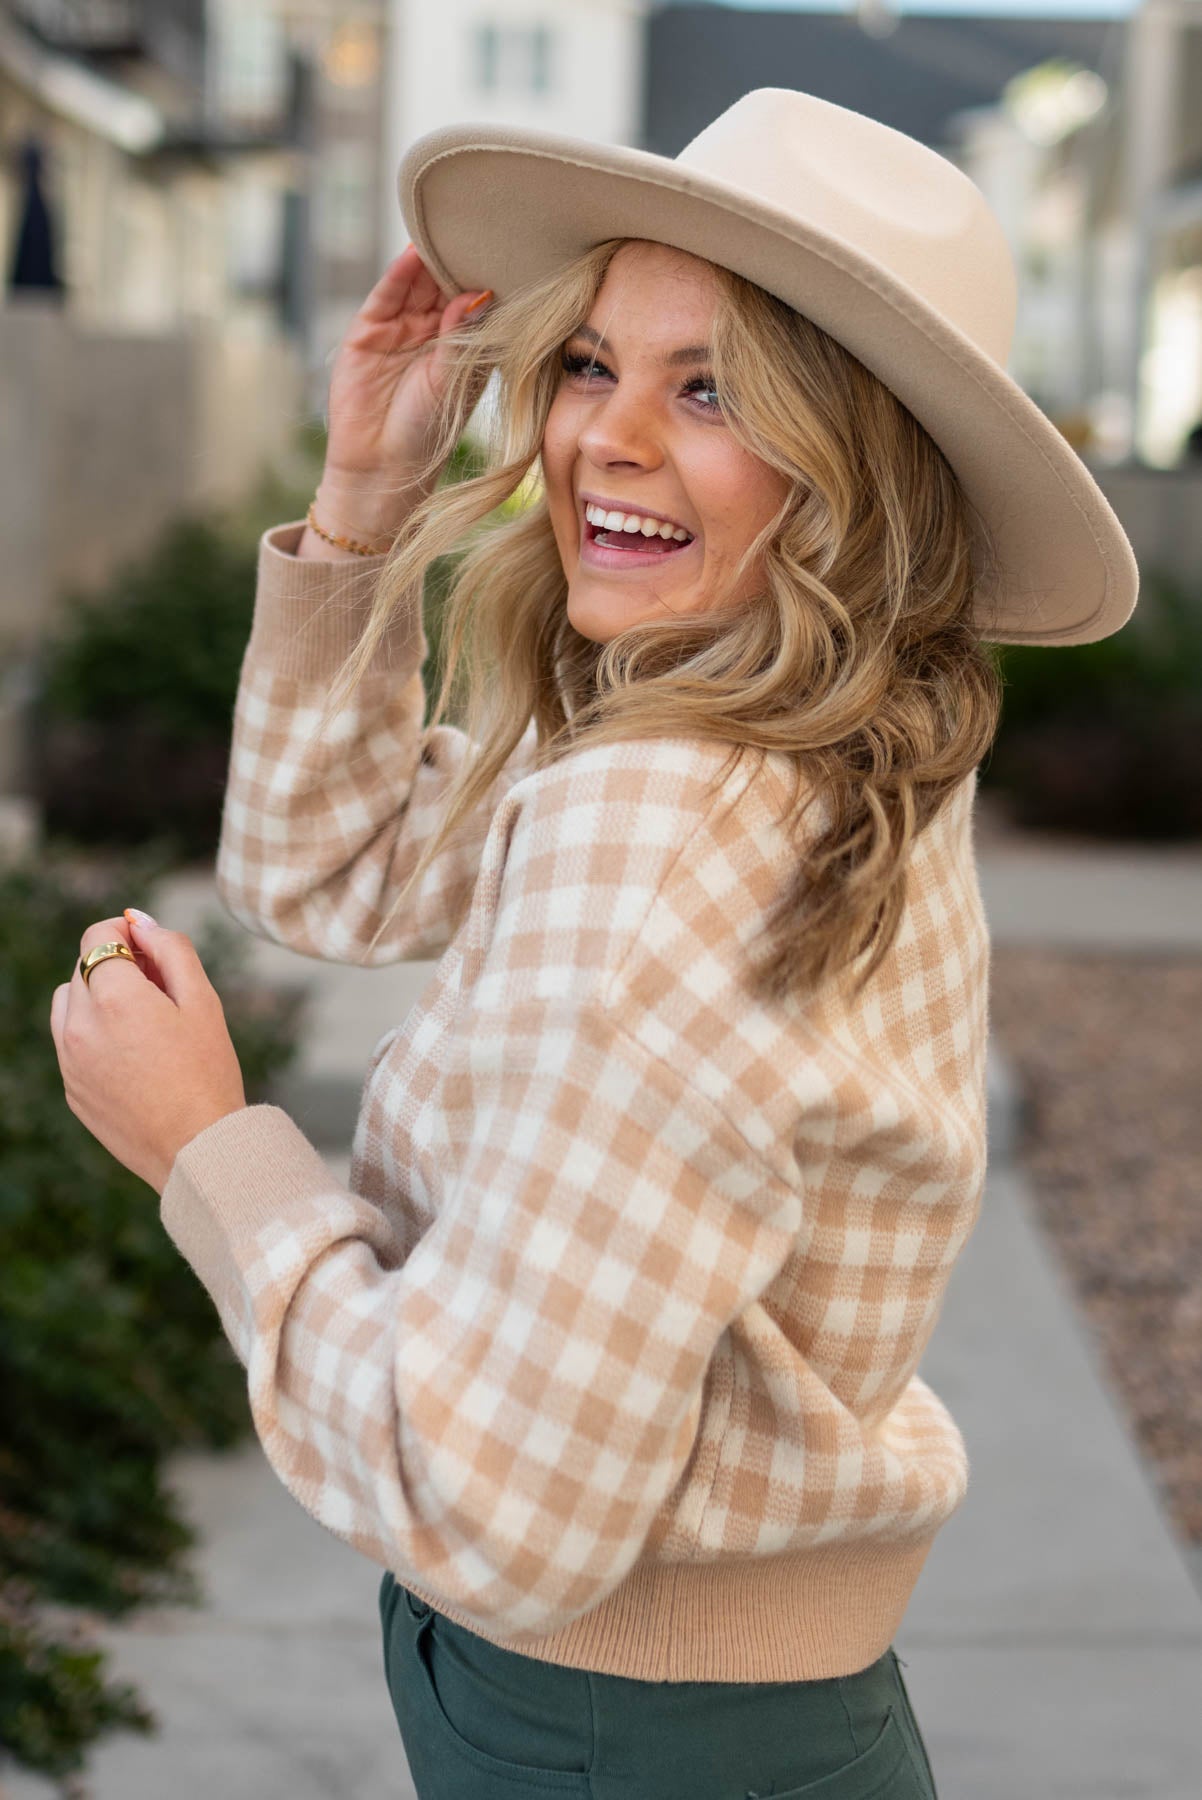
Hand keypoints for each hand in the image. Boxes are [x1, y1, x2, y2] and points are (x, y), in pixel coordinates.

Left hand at [49, 910, 247, 1195]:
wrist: (196, 1148)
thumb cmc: (209, 1072)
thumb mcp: (203, 1001)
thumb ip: (171, 949)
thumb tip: (140, 921)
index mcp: (115, 998)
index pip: (97, 936)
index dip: (125, 933)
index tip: (150, 950)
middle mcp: (80, 1025)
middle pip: (82, 968)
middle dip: (116, 966)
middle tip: (159, 990)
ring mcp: (70, 1060)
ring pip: (67, 1004)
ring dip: (96, 998)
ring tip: (141, 1023)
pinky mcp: (71, 1088)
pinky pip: (71, 1043)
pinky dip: (93, 1035)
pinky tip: (134, 1057)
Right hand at [322, 243, 492, 490]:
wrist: (381, 466)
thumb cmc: (427, 435)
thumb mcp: (453, 381)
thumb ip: (462, 337)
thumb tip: (480, 293)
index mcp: (462, 347)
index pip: (476, 300)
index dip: (488, 274)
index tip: (510, 245)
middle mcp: (432, 334)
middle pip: (445, 283)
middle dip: (460, 254)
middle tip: (481, 222)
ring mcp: (399, 330)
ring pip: (417, 283)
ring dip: (430, 255)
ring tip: (448, 223)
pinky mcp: (368, 331)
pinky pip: (386, 295)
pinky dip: (399, 273)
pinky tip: (414, 251)